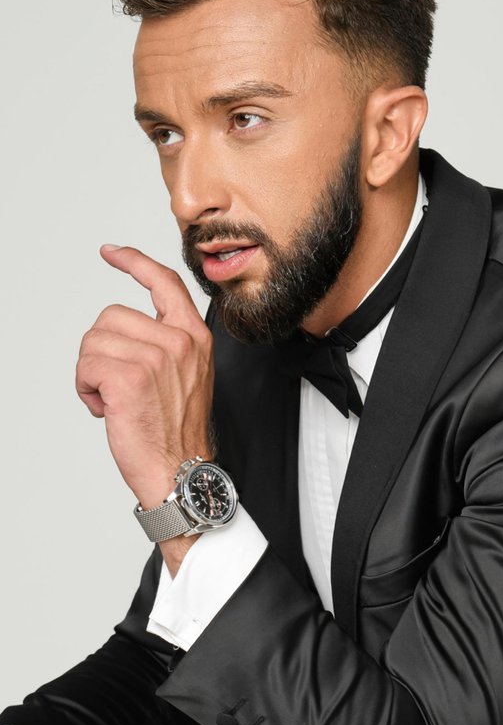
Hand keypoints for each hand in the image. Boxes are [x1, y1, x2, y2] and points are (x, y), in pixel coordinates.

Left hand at [76, 245, 214, 512]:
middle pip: (111, 316)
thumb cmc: (177, 432)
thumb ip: (167, 343)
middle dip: (101, 351)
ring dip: (91, 373)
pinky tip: (104, 408)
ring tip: (112, 400)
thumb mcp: (187, 376)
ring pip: (94, 342)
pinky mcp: (130, 378)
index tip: (112, 253)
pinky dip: (85, 389)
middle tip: (116, 385)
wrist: (181, 471)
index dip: (134, 262)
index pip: (163, 282)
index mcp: (194, 337)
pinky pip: (86, 365)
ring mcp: (155, 358)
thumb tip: (126, 328)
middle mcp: (178, 341)